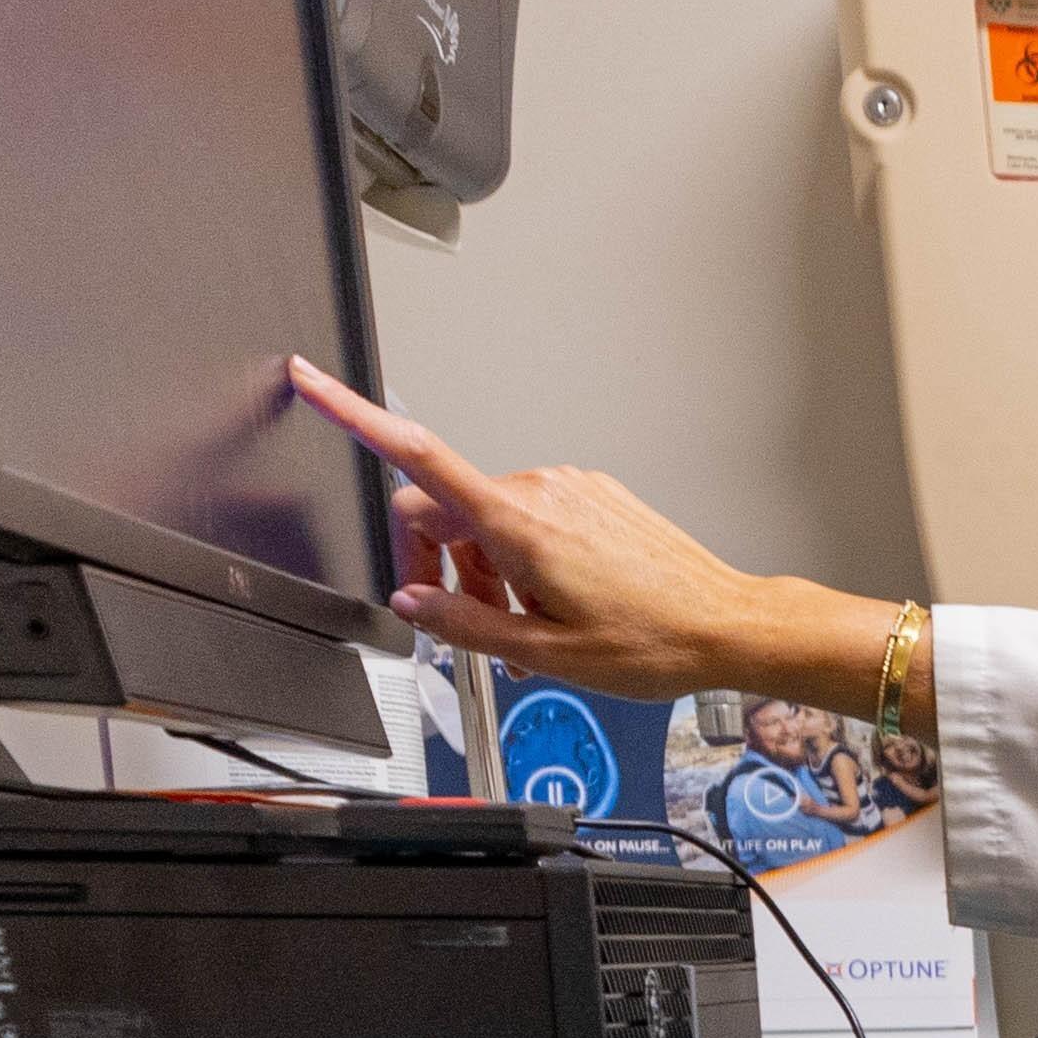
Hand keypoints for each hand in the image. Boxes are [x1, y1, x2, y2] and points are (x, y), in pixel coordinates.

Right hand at [288, 363, 903, 711]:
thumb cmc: (652, 641)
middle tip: (474, 623)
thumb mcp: (544, 655)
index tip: (311, 382)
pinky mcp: (593, 493)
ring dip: (486, 569)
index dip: (353, 413)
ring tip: (527, 626)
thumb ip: (463, 626)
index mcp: (519, 524)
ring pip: (488, 517)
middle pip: (445, 507)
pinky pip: (531, 515)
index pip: (416, 455)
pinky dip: (522, 556)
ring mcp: (570, 487)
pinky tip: (554, 603)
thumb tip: (413, 602)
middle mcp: (541, 489)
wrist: (726, 626)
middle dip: (440, 563)